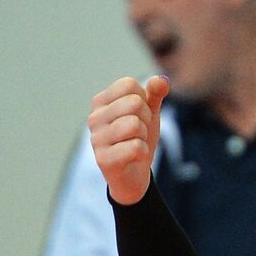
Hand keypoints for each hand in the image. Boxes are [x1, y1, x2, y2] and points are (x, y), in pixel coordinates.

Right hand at [89, 75, 168, 204]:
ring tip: (135, 143)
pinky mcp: (103, 159)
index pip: (129, 84)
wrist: (134, 175)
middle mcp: (94, 118)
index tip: (139, 114)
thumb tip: (161, 79)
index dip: (144, 99)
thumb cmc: (139, 138)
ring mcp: (96, 139)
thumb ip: (155, 94)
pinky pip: (136, 147)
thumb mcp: (149, 113)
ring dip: (143, 136)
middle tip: (139, 132)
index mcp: (101, 102)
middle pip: (134, 103)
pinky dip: (142, 152)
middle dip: (146, 119)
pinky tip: (133, 158)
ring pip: (135, 124)